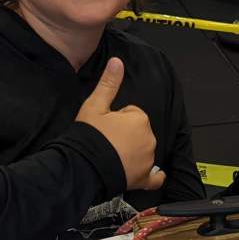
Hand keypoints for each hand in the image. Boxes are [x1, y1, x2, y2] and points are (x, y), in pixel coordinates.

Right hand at [76, 58, 165, 190]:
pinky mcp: (144, 178)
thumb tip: (117, 61)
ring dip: (133, 153)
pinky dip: (153, 177)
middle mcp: (149, 139)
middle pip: (138, 133)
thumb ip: (109, 83)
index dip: (117, 119)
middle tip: (106, 141)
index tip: (105, 126)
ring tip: (111, 157)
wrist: (83, 166)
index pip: (131, 114)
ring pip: (144, 152)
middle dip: (126, 135)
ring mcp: (148, 160)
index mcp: (140, 119)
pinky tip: (151, 176)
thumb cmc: (89, 135)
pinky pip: (155, 178)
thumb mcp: (95, 106)